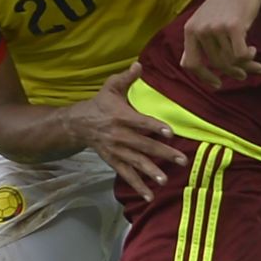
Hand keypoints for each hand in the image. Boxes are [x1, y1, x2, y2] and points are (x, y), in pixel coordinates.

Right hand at [70, 63, 185, 200]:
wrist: (79, 124)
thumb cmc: (101, 103)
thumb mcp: (111, 87)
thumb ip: (126, 77)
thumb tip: (139, 64)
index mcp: (121, 116)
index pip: (141, 123)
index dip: (155, 127)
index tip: (170, 132)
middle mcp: (119, 136)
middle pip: (143, 145)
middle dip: (163, 153)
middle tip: (181, 159)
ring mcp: (116, 151)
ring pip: (135, 163)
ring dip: (151, 172)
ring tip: (165, 180)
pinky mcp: (113, 161)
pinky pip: (126, 175)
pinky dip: (137, 186)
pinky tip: (149, 196)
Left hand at [181, 0, 260, 89]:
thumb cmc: (227, 4)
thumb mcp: (204, 20)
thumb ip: (195, 41)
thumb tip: (185, 65)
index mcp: (190, 29)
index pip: (190, 64)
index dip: (203, 77)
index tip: (217, 84)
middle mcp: (199, 29)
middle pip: (216, 64)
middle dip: (232, 71)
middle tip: (244, 74)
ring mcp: (215, 28)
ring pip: (230, 60)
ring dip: (245, 64)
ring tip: (254, 61)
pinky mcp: (232, 27)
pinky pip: (240, 55)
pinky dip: (249, 57)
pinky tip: (253, 50)